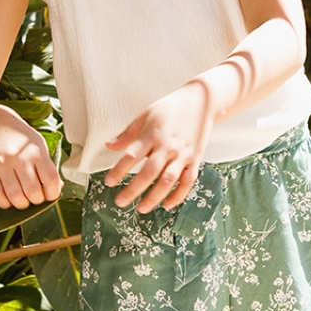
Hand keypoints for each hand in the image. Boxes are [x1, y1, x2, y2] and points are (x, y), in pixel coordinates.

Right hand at [0, 105, 61, 209]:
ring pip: (15, 197)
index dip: (53, 193)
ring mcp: (2, 165)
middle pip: (33, 192)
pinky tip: (9, 198)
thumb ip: (48, 167)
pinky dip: (5, 203)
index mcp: (36, 152)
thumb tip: (58, 187)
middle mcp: (20, 159)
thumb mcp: (39, 146)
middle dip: (37, 200)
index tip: (50, 194)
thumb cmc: (19, 137)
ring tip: (24, 199)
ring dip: (22, 204)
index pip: (51, 180)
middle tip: (35, 196)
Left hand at [104, 84, 212, 211]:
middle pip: (149, 173)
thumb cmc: (171, 107)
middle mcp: (168, 147)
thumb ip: (128, 133)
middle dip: (133, 190)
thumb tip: (109, 145)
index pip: (132, 156)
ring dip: (154, 197)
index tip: (109, 182)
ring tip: (142, 209)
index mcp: (153, 135)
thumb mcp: (145, 115)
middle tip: (120, 202)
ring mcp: (183, 155)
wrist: (202, 102)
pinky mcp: (195, 160)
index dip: (119, 171)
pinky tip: (167, 205)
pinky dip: (178, 196)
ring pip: (168, 181)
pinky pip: (187, 182)